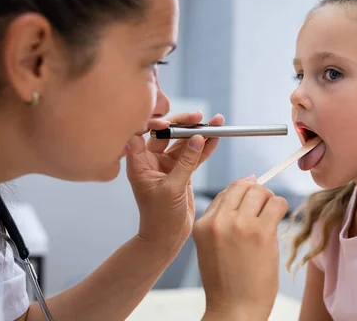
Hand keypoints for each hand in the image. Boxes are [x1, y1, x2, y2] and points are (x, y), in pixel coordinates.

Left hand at [126, 111, 223, 250]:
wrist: (165, 238)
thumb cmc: (159, 218)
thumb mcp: (172, 188)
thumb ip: (186, 163)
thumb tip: (198, 139)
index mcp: (140, 162)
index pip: (144, 133)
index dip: (156, 123)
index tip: (171, 122)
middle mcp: (151, 161)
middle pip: (168, 134)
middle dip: (185, 124)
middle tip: (200, 118)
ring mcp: (167, 166)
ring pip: (184, 144)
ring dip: (200, 134)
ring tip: (217, 123)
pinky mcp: (181, 172)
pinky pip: (194, 156)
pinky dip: (205, 147)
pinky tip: (216, 138)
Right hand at [194, 178, 287, 320]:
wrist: (234, 311)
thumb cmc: (227, 281)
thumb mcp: (212, 246)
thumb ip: (223, 218)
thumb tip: (249, 181)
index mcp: (202, 224)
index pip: (225, 192)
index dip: (242, 196)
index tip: (252, 207)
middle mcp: (218, 221)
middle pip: (243, 186)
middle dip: (257, 193)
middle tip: (264, 210)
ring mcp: (239, 225)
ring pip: (261, 191)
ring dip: (270, 201)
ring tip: (270, 218)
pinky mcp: (261, 233)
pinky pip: (277, 203)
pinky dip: (281, 208)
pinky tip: (277, 223)